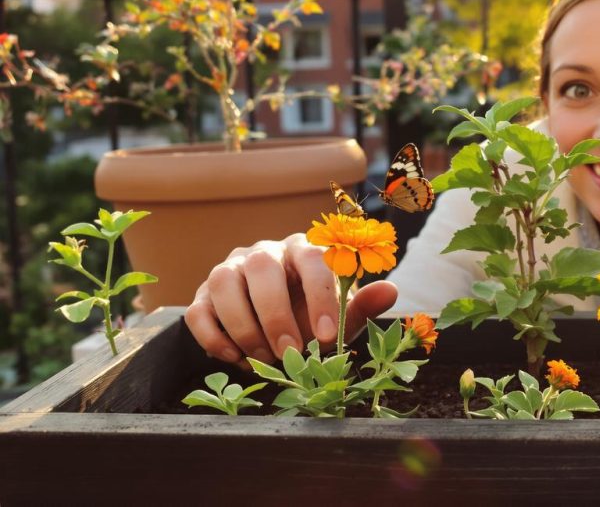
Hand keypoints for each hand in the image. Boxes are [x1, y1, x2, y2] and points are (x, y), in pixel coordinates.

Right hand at [185, 232, 397, 367]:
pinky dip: (213, 337)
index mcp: (302, 250)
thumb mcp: (341, 317)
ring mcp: (230, 269)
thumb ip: (362, 305)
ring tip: (263, 359)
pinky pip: (198, 310)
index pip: (310, 258)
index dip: (319, 296)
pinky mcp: (203, 295)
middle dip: (275, 314)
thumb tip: (390, 291)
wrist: (278, 329)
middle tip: (290, 353)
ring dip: (243, 325)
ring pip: (223, 282)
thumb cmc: (313, 317)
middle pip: (261, 266)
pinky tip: (236, 359)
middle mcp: (263, 253)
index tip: (326, 337)